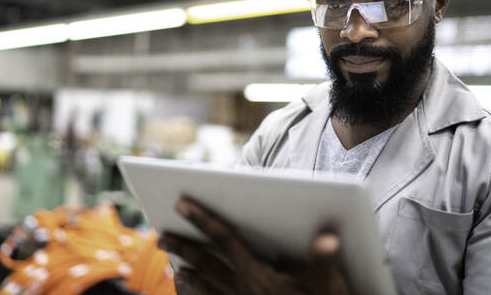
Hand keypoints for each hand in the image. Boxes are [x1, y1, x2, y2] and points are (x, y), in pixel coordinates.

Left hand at [157, 197, 350, 294]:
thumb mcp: (328, 285)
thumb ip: (324, 261)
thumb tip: (329, 238)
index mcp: (258, 276)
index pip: (225, 240)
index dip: (203, 219)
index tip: (182, 203)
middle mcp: (243, 291)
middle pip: (206, 263)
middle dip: (183, 246)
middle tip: (161, 235)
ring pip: (206, 287)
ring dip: (188, 273)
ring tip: (175, 265)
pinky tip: (191, 290)